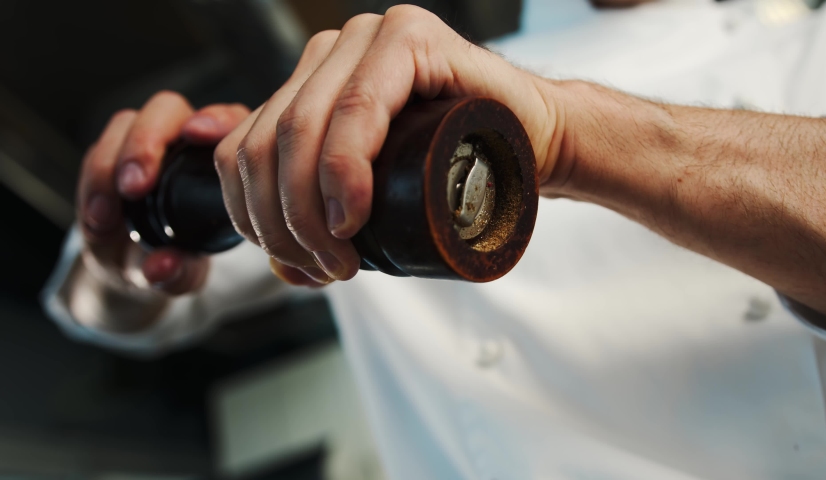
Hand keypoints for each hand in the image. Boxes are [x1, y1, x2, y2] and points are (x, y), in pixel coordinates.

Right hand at [78, 91, 249, 294]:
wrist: (131, 265)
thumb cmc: (175, 259)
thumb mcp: (181, 275)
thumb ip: (176, 273)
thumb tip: (162, 266)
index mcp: (221, 158)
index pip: (227, 120)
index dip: (217, 119)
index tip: (200, 135)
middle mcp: (184, 141)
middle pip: (168, 111)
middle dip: (147, 142)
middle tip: (135, 187)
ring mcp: (143, 144)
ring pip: (127, 124)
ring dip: (113, 164)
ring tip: (108, 213)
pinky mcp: (108, 155)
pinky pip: (96, 153)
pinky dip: (94, 182)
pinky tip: (98, 217)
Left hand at [214, 5, 564, 282]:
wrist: (533, 146)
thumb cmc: (457, 173)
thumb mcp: (372, 201)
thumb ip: (319, 219)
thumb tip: (276, 266)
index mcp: (307, 85)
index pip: (241, 151)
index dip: (252, 218)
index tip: (294, 265)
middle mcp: (329, 53)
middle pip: (265, 145)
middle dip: (284, 224)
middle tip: (326, 269)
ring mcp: (367, 38)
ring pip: (299, 128)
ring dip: (308, 209)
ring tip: (342, 256)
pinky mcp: (408, 37)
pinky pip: (356, 110)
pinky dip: (343, 170)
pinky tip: (353, 214)